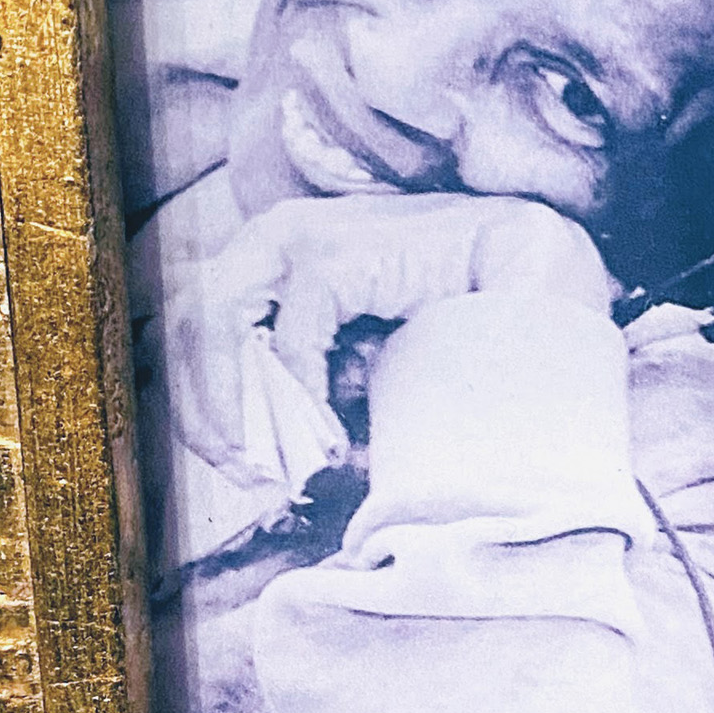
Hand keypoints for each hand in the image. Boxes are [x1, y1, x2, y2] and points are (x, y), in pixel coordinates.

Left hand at [163, 192, 610, 487]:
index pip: (189, 330)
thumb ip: (301, 388)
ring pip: (213, 328)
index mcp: (265, 257)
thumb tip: (258, 453)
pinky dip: (304, 399)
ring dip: (240, 409)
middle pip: (183, 326)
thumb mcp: (353, 357)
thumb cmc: (444, 321)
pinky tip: (333, 439)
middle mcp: (267, 237)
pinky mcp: (331, 255)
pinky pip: (289, 342)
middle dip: (204, 412)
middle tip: (249, 475)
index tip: (239, 470)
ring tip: (279, 465)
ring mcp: (294, 237)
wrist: (530, 273)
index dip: (198, 406)